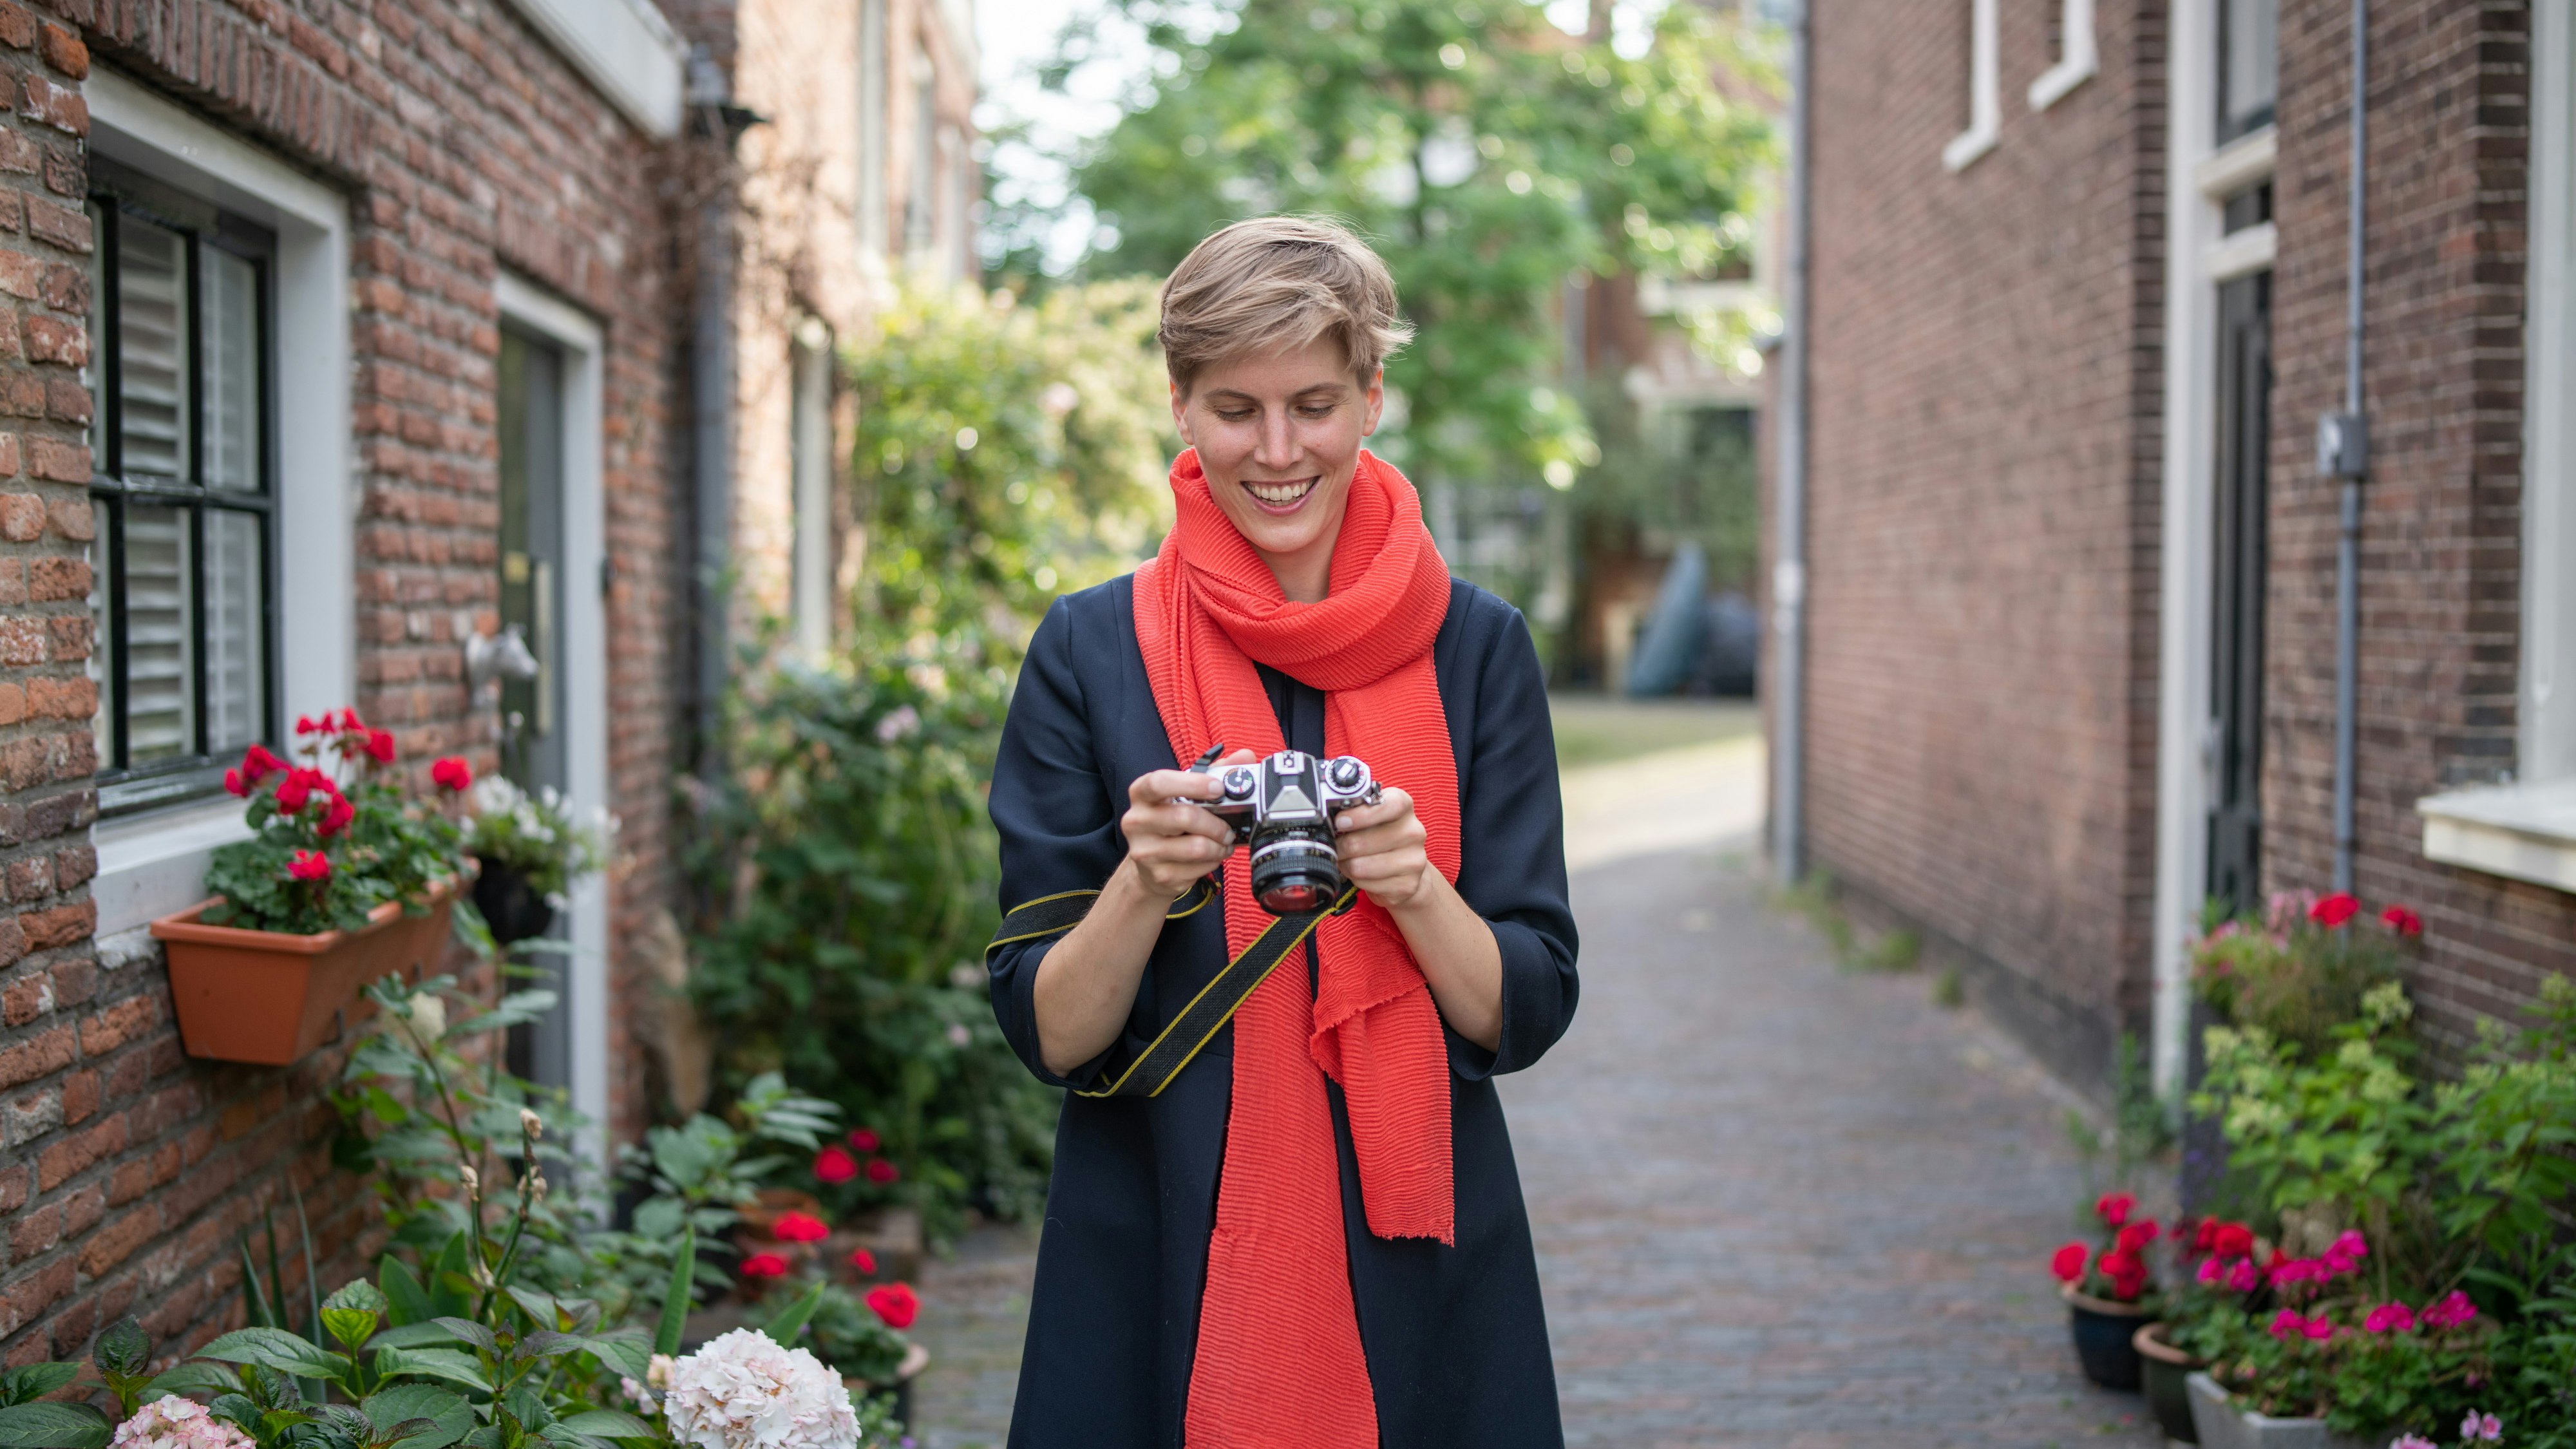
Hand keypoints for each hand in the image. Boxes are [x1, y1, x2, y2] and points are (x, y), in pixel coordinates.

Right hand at [1120, 748, 1256, 898]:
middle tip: (1228, 828)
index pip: (1160, 783)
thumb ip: (1215, 771)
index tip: (1218, 788)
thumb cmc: (1171, 821)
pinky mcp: (1159, 875)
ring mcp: (1145, 851)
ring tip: (1223, 843)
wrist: (1149, 864)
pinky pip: (1198, 867)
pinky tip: (1211, 856)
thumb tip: (1245, 756)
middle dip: (1216, 824)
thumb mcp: (1186, 793)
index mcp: (1142, 793)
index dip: (1192, 784)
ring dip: (1219, 845)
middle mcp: (1137, 821)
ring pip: (1195, 847)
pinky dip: (1213, 861)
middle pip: (1184, 817)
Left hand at [1334, 786, 1437, 910]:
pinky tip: (1361, 874)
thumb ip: (1354, 810)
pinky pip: (1366, 884)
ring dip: (1346, 865)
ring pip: (1360, 866)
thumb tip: (1327, 817)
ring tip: (1347, 860)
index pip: (1389, 805)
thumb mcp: (1371, 815)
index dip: (1360, 815)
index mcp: (1404, 807)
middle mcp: (1413, 832)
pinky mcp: (1407, 884)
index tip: (1339, 821)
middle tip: (1334, 847)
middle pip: (1362, 841)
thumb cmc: (1382, 835)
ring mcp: (1414, 860)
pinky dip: (1357, 880)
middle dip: (1340, 846)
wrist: (1406, 867)